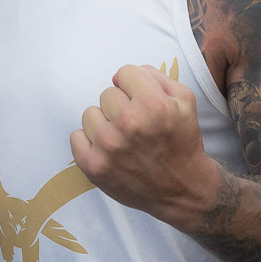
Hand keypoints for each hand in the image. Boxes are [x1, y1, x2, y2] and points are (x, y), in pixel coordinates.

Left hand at [70, 64, 220, 230]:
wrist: (183, 189)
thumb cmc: (182, 141)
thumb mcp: (184, 100)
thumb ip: (153, 76)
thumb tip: (120, 75)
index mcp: (153, 105)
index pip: (124, 73)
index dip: (135, 86)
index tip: (143, 101)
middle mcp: (129, 124)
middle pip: (107, 93)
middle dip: (122, 105)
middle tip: (137, 125)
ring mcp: (109, 147)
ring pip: (90, 113)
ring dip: (105, 123)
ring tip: (123, 138)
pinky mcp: (94, 167)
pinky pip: (76, 137)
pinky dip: (89, 142)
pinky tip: (108, 149)